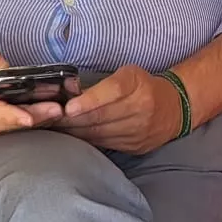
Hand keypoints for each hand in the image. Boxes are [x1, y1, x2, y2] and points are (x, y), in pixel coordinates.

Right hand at [0, 43, 60, 141]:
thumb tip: (8, 69)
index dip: (7, 115)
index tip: (28, 117)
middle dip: (30, 118)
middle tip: (56, 110)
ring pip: (2, 132)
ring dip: (30, 124)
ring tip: (55, 113)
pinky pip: (2, 135)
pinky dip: (22, 128)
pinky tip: (43, 119)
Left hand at [58, 65, 183, 153]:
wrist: (174, 109)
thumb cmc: (142, 87)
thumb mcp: (128, 74)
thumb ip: (102, 84)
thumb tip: (67, 92)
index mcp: (137, 83)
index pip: (113, 91)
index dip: (89, 100)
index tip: (68, 107)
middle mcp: (140, 107)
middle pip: (100, 116)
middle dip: (71, 119)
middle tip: (47, 119)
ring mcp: (138, 130)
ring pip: (99, 133)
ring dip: (74, 131)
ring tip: (53, 128)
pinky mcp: (134, 147)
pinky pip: (104, 144)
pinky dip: (85, 140)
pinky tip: (71, 137)